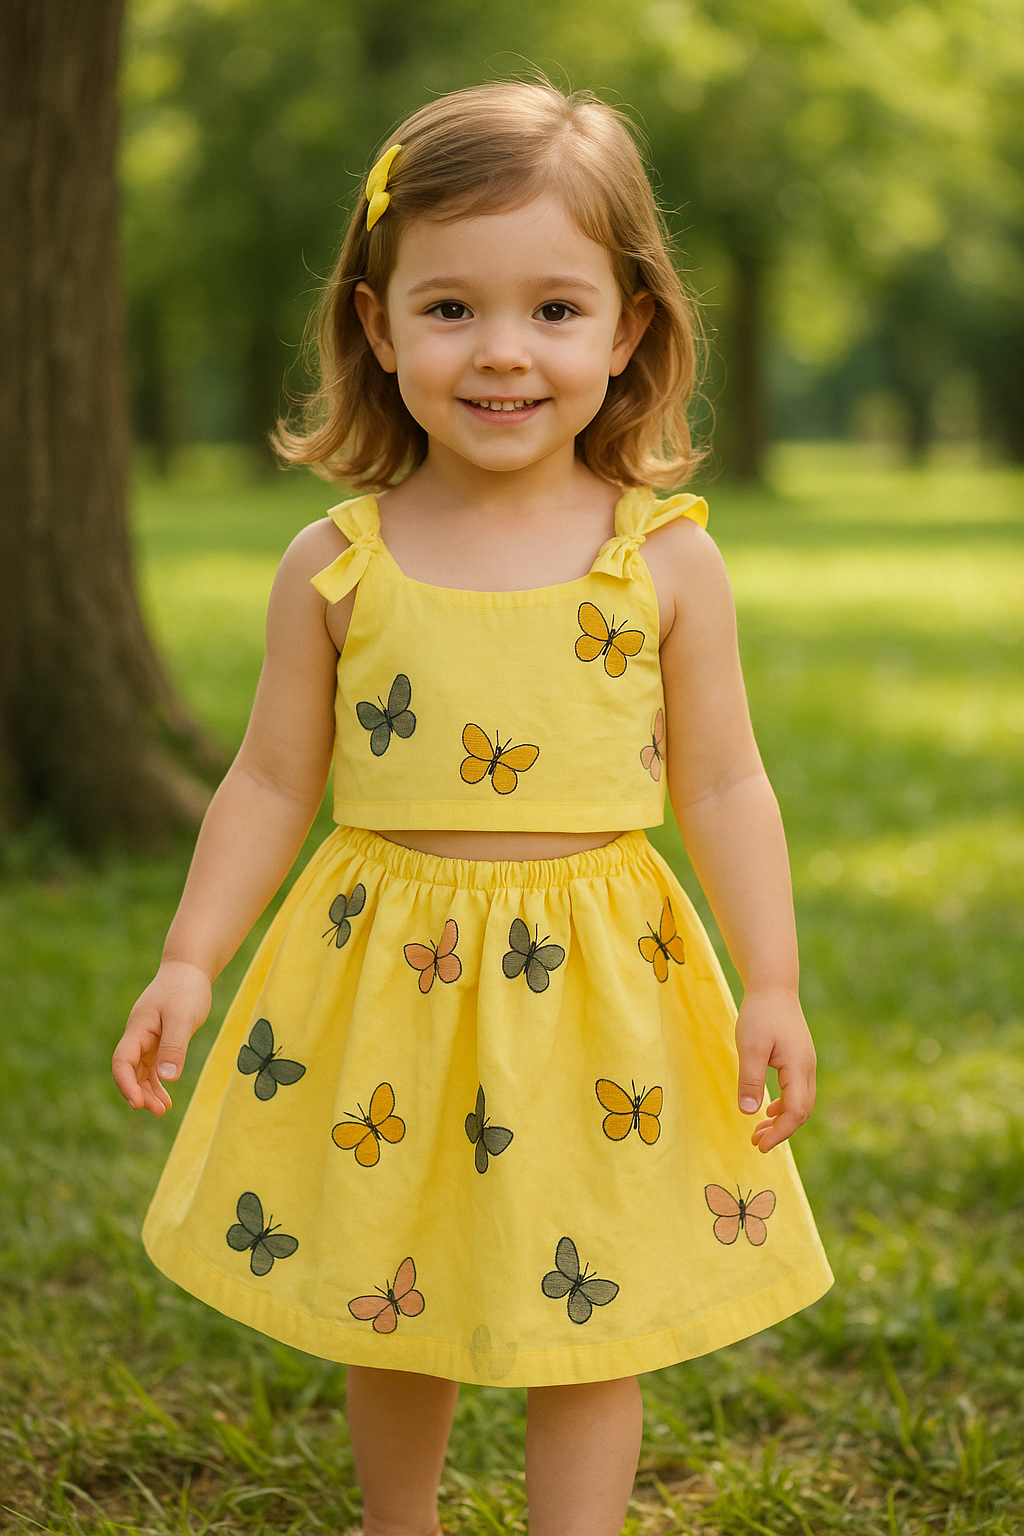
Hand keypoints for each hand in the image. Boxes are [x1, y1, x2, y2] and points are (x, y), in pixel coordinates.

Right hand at [112, 960, 211, 1115]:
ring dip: (149, 1091)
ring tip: (163, 1111)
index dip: (126, 1084)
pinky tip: (168, 1097)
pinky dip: (158, 1082)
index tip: (138, 1103)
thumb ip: (174, 1047)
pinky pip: (152, 1066)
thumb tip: (167, 1079)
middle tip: (158, 1112)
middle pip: (129, 1070)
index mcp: (138, 1029)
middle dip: (140, 1093)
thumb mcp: (182, 1019)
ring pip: (141, 1071)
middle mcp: (138, 1036)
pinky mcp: (158, 1040)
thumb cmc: (185, 989)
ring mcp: (147, 1039)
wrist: (189, 969)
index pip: (123, 1061)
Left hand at [735, 988, 815, 1152]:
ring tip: (759, 1132)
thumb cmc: (760, 1014)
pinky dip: (784, 1105)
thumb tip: (749, 1113)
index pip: (796, 1111)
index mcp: (798, 1067)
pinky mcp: (799, 1059)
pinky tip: (768, 1109)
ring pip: (800, 1102)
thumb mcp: (750, 1046)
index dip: (780, 1132)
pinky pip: (796, 1091)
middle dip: (781, 1131)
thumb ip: (750, 1079)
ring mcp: (806, 1064)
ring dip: (782, 1120)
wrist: (774, 987)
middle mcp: (808, 1068)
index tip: (760, 1145)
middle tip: (756, 1143)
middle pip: (802, 1111)